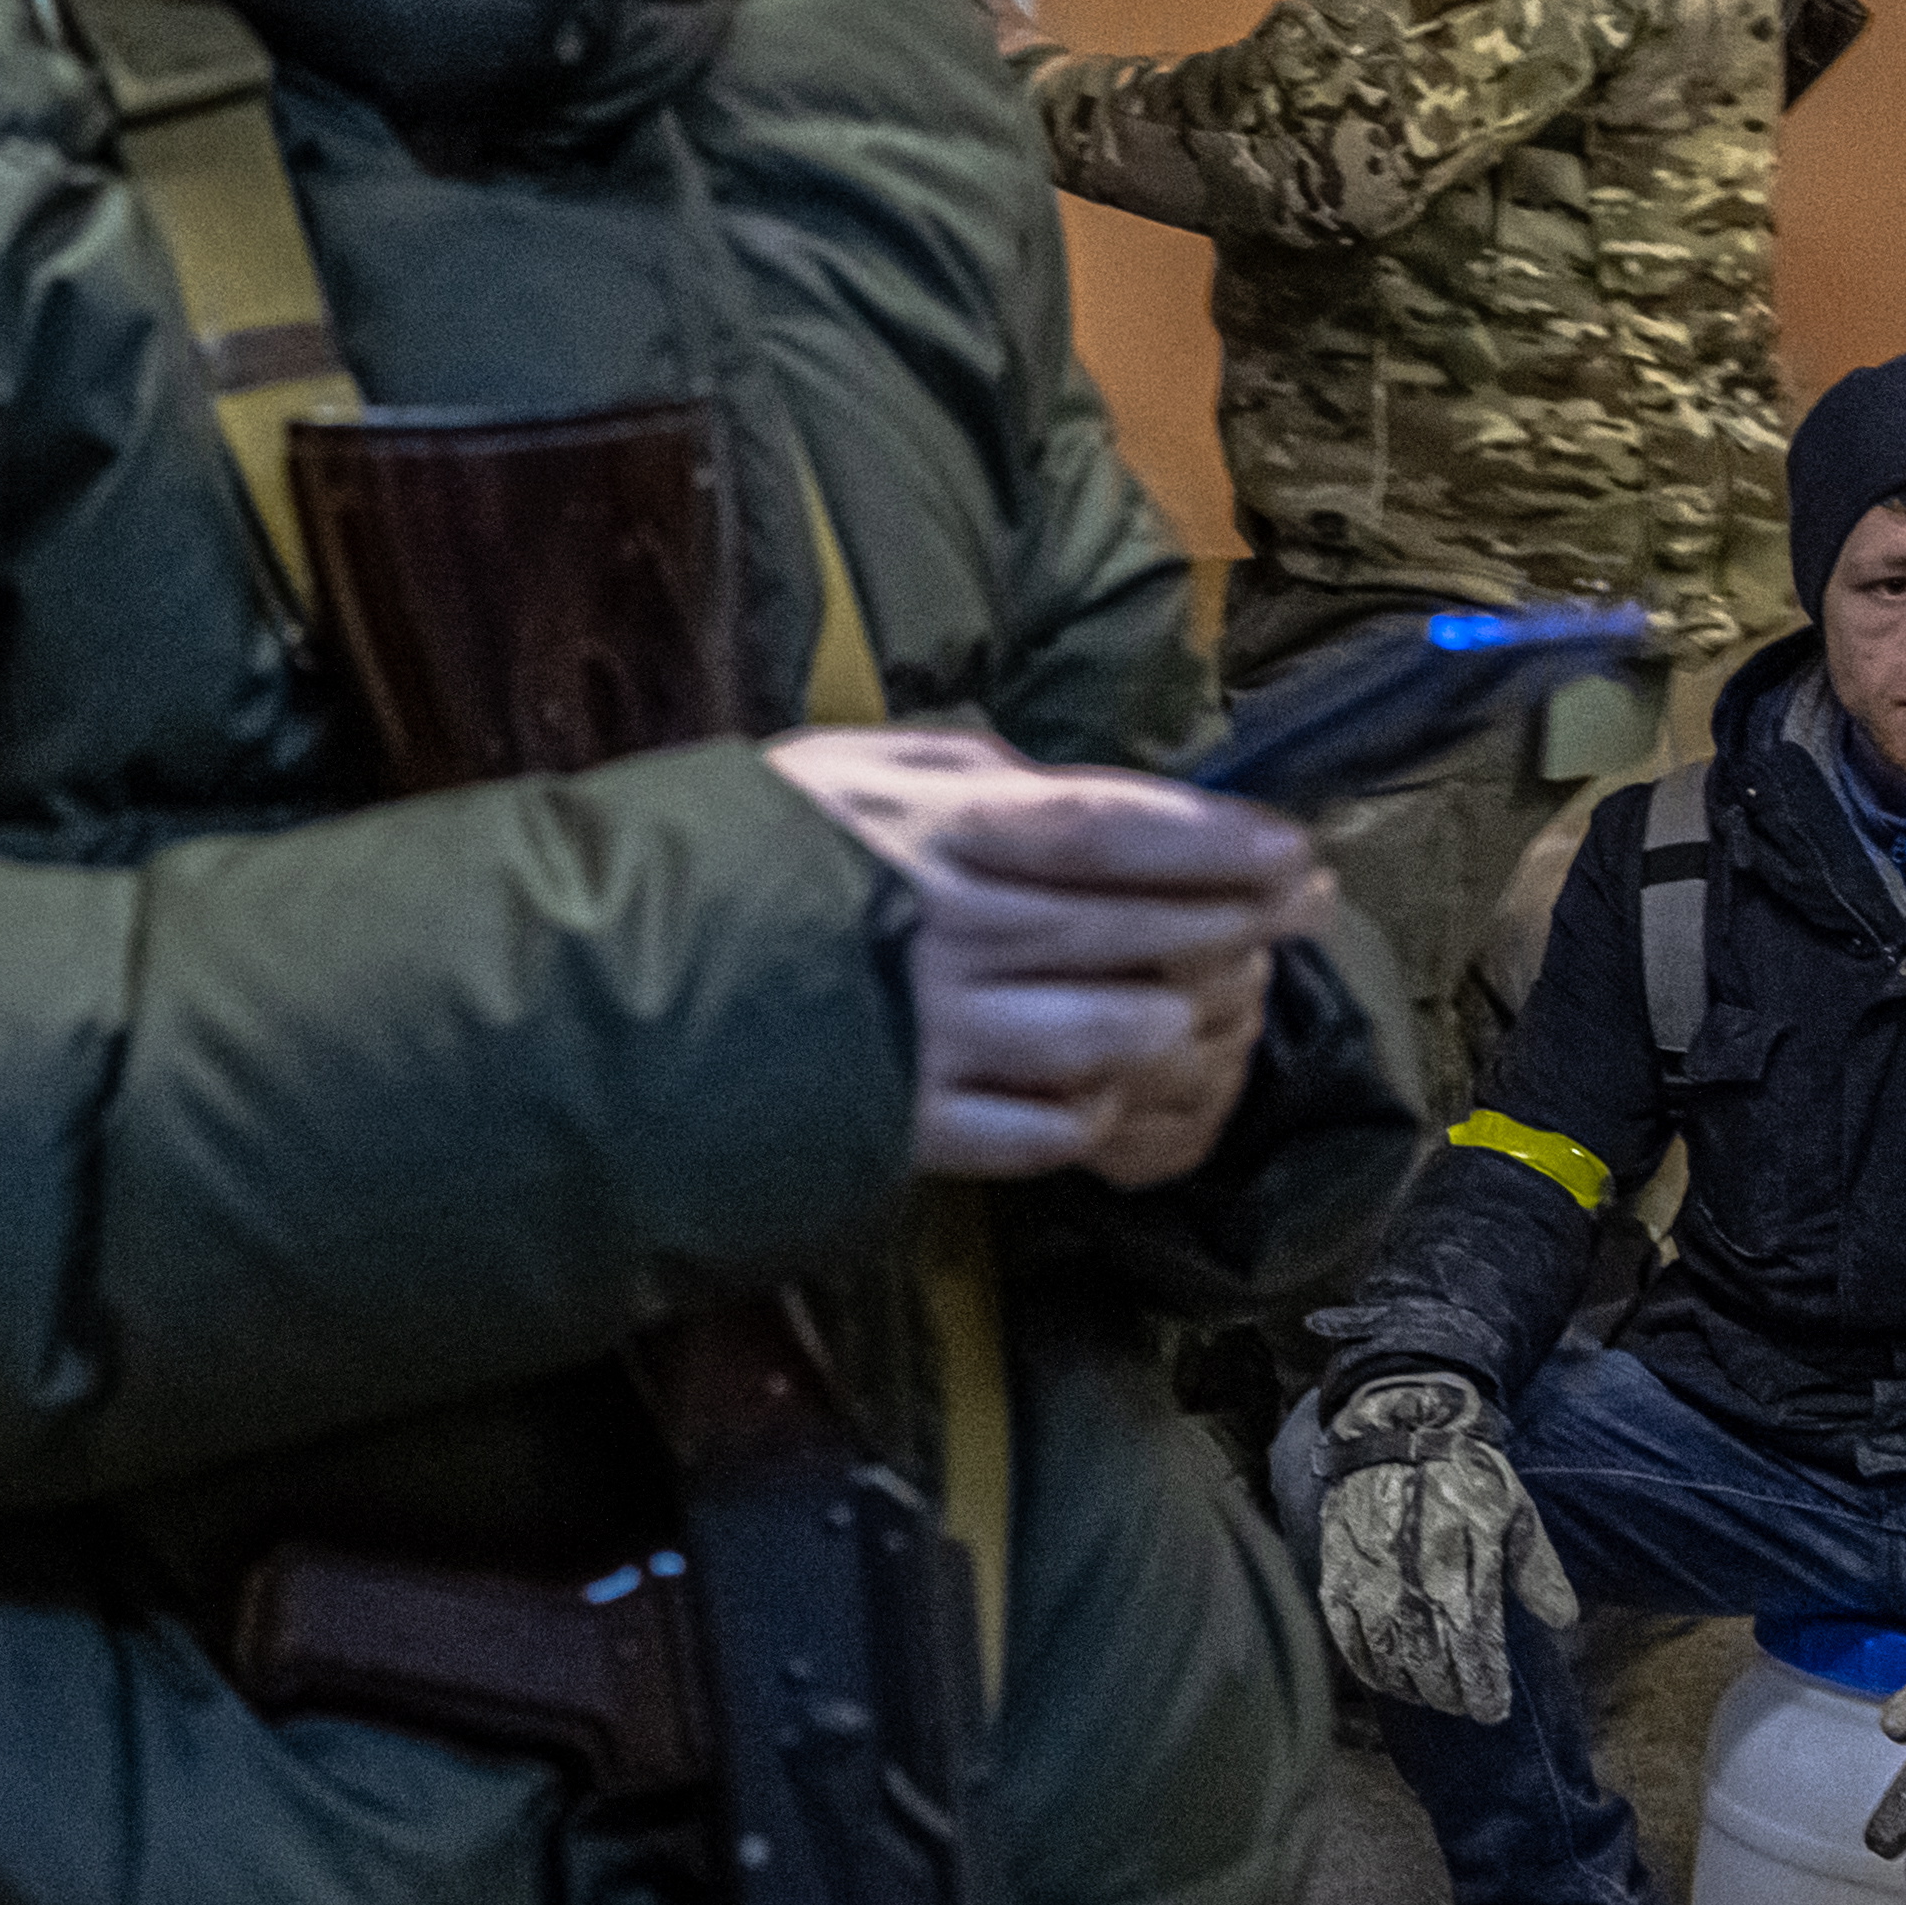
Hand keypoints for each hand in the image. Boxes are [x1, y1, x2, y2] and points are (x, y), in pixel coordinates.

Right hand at [763, 729, 1328, 1187]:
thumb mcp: (843, 771)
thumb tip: (1066, 784)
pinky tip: (1118, 1089)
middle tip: (1293, 909)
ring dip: (1184, 1026)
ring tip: (1210, 1003)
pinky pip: (1048, 1134)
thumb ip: (966, 770)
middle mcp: (942, 935)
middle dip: (1239, 922)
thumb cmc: (739, 864)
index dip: (1212, 840)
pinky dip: (1104, 1115)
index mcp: (928, 833)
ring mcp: (931, 1040)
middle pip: (1136, 934)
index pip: (1104, 828)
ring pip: (1114, 1043)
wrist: (612, 989)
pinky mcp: (911, 1128)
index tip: (1289, 846)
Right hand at [1309, 1364, 1568, 1724]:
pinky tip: (1386, 1677)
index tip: (1494, 1709)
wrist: (1397, 1432)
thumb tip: (1563, 1620)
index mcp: (1465, 1583)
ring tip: (1429, 1694)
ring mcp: (1372, 1591)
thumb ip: (1537, 1571)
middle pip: (1433, 1673)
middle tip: (1464, 1704)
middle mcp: (1416, 1595)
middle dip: (1452, 1697)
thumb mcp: (1517, 1514)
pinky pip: (1349, 1642)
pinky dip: (1369, 1668)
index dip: (1484, 1692)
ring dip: (1414, 1689)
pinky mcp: (1337, 1580)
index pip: (1476, 1660)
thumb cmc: (1465, 1474)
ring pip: (1391, 1665)